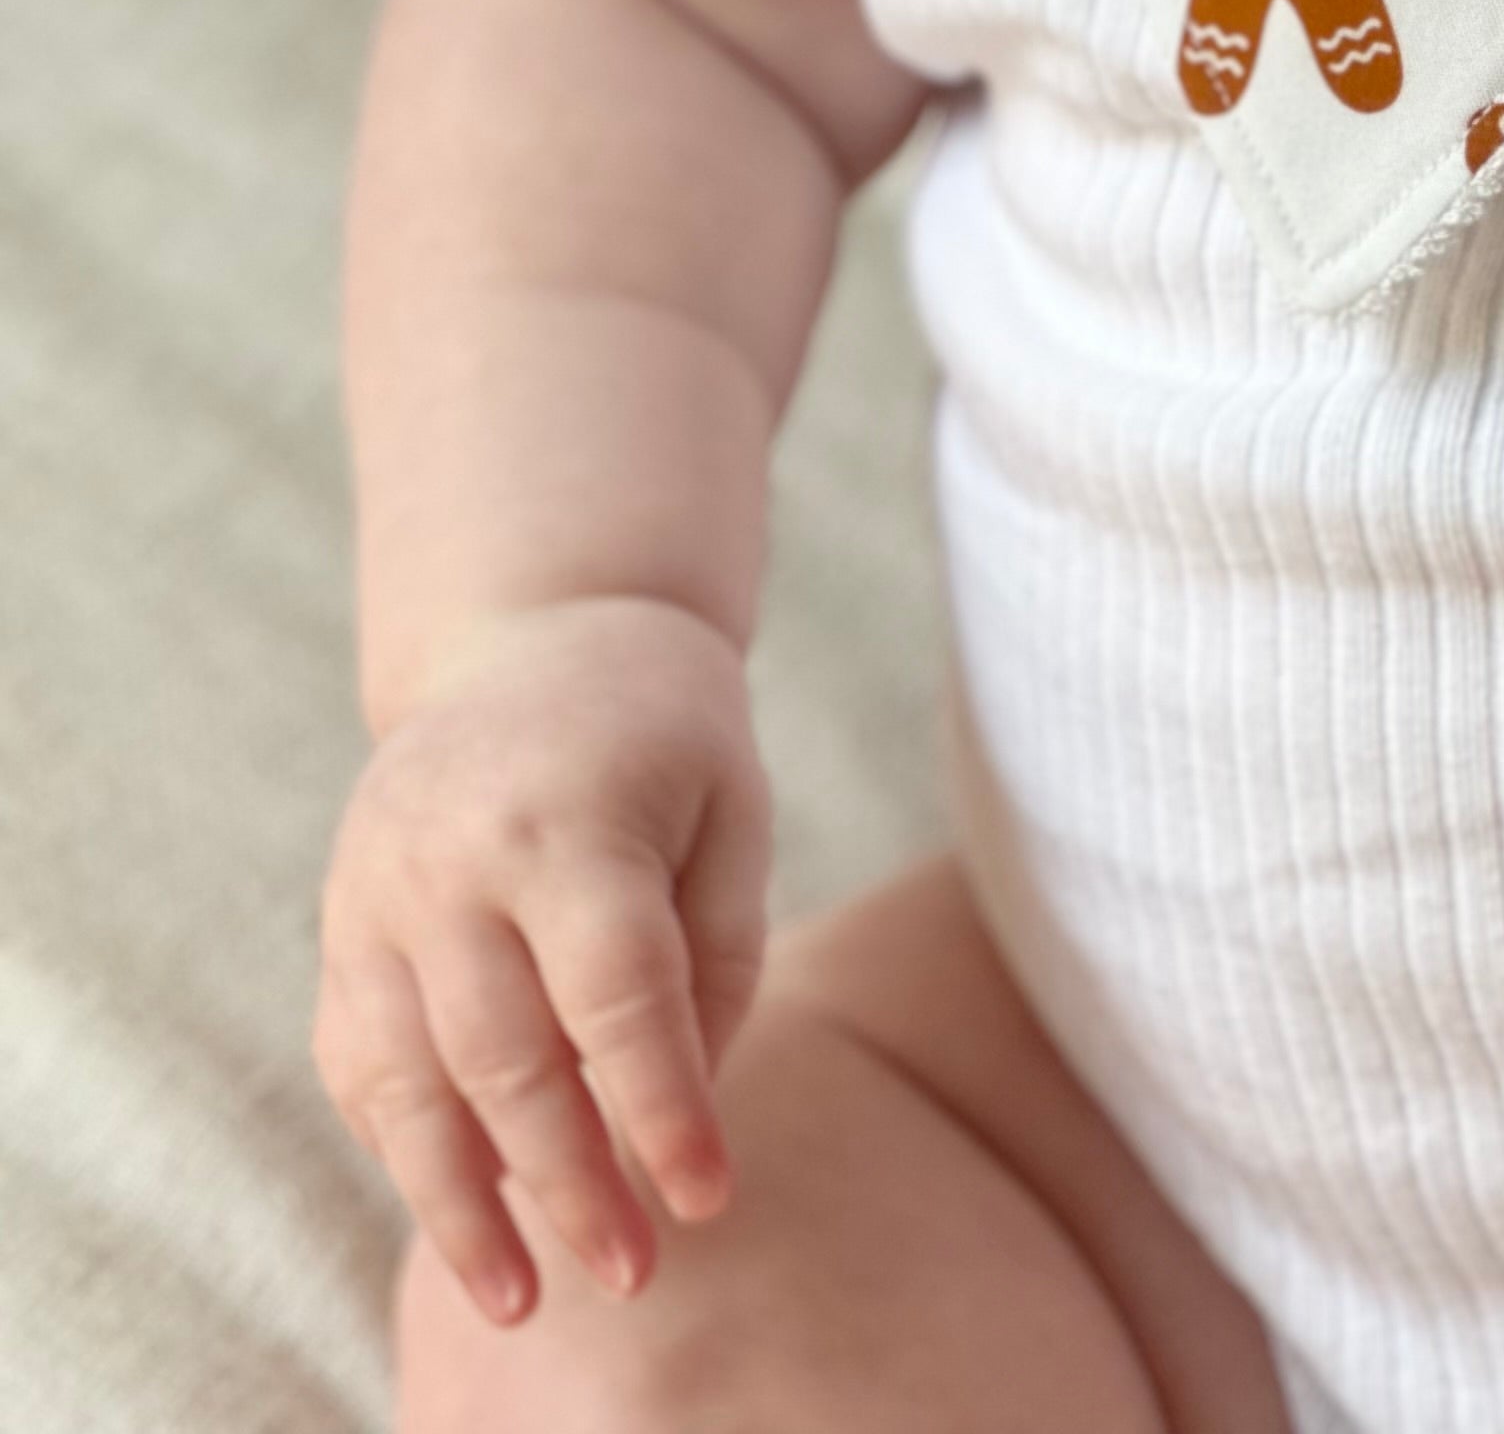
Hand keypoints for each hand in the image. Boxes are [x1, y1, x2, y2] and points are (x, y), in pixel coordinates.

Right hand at [314, 595, 772, 1326]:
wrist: (541, 633)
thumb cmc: (666, 737)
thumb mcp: (733, 810)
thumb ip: (715, 959)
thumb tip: (677, 1118)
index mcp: (570, 818)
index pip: (617, 993)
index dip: (662, 1107)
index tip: (707, 1202)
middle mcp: (453, 858)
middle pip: (507, 1056)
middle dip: (571, 1183)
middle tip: (630, 1274)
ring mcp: (377, 893)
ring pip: (406, 1082)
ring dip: (461, 1207)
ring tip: (518, 1301)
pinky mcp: (340, 925)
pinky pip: (361, 1064)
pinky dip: (406, 1149)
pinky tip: (462, 1216)